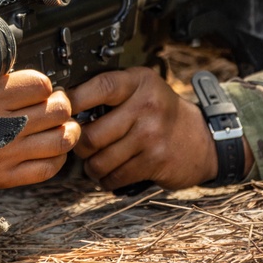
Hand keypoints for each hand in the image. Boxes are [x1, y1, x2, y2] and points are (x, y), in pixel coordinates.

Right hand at [0, 70, 79, 194]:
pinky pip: (49, 167)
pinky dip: (58, 155)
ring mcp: (3, 155)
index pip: (42, 84)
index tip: (37, 86)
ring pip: (62, 138)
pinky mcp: (4, 178)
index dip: (44, 83)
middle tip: (53, 102)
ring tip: (58, 123)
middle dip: (60, 103)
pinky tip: (48, 145)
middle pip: (58, 110)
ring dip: (66, 128)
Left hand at [67, 67, 231, 190]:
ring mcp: (151, 135)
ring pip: (100, 160)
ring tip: (93, 161)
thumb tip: (63, 101)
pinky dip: (106, 179)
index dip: (75, 100)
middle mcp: (146, 106)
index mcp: (138, 83)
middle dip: (78, 144)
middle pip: (92, 133)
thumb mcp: (141, 87)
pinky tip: (109, 173)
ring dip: (91, 166)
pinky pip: (115, 176)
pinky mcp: (154, 161)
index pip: (101, 87)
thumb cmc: (160, 111)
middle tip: (79, 144)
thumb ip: (109, 90)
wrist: (201, 139)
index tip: (61, 110)